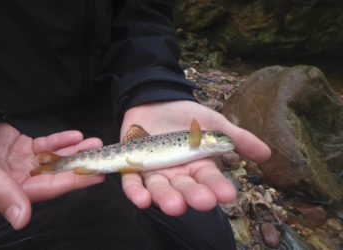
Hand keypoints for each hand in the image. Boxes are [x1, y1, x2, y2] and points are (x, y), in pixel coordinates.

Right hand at [0, 123, 103, 228]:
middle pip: (56, 175)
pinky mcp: (24, 149)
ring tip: (94, 142)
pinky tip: (75, 135)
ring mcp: (23, 164)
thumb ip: (1, 194)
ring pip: (54, 159)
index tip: (95, 176)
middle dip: (79, 166)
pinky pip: (45, 145)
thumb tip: (22, 220)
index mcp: (11, 194)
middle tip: (101, 157)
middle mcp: (20, 181)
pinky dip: (59, 140)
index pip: (48, 189)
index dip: (73, 182)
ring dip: (74, 151)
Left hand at [121, 100, 270, 215]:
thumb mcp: (213, 123)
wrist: (156, 102)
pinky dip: (136, 192)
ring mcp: (155, 171)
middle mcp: (178, 174)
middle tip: (202, 201)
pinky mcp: (134, 166)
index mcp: (198, 166)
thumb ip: (237, 138)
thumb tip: (267, 153)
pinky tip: (142, 199)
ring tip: (174, 205)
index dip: (218, 187)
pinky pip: (133, 183)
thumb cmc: (187, 116)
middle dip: (193, 195)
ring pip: (160, 189)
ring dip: (166, 198)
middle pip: (186, 188)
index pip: (210, 180)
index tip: (228, 194)